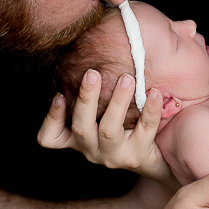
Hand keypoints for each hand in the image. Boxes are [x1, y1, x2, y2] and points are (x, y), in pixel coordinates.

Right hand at [38, 69, 178, 189]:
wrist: (156, 159)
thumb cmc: (125, 128)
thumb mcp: (103, 115)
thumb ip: (93, 94)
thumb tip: (91, 49)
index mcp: (79, 139)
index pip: (52, 137)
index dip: (52, 118)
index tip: (59, 94)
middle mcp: (92, 150)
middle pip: (81, 127)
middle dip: (86, 98)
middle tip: (92, 73)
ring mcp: (114, 156)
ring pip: (109, 129)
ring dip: (117, 101)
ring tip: (127, 78)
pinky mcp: (138, 157)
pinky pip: (144, 130)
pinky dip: (149, 109)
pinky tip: (154, 92)